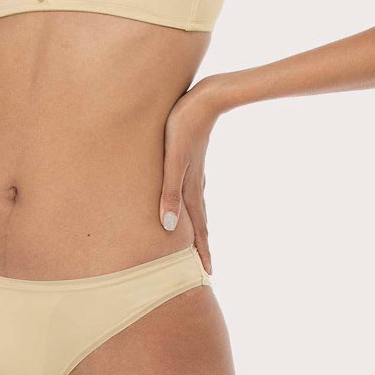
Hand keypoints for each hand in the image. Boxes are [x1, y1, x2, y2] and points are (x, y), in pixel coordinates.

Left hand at [159, 78, 222, 274]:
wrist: (205, 99)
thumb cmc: (183, 127)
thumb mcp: (172, 161)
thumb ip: (168, 192)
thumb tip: (166, 227)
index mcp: (191, 188)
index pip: (197, 229)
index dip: (201, 252)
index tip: (207, 275)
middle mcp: (196, 183)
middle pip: (199, 221)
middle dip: (201, 245)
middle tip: (205, 267)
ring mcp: (196, 170)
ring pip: (196, 205)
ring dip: (197, 225)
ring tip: (196, 239)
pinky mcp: (192, 157)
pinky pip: (192, 189)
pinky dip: (191, 204)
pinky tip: (187, 199)